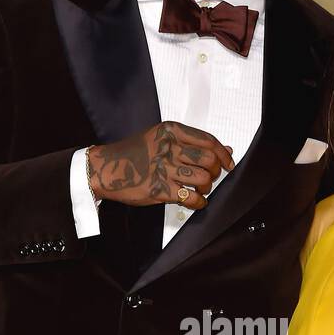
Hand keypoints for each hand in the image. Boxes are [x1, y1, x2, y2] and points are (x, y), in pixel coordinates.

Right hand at [88, 121, 235, 208]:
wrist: (105, 168)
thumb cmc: (133, 154)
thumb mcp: (160, 139)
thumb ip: (191, 143)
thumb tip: (224, 150)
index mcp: (170, 131)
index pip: (208, 141)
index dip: (223, 154)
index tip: (228, 163)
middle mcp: (168, 147)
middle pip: (208, 160)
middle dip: (215, 172)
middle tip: (210, 177)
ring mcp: (163, 168)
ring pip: (202, 179)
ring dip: (206, 187)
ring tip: (200, 189)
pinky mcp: (159, 189)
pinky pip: (191, 197)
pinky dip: (198, 202)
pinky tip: (195, 201)